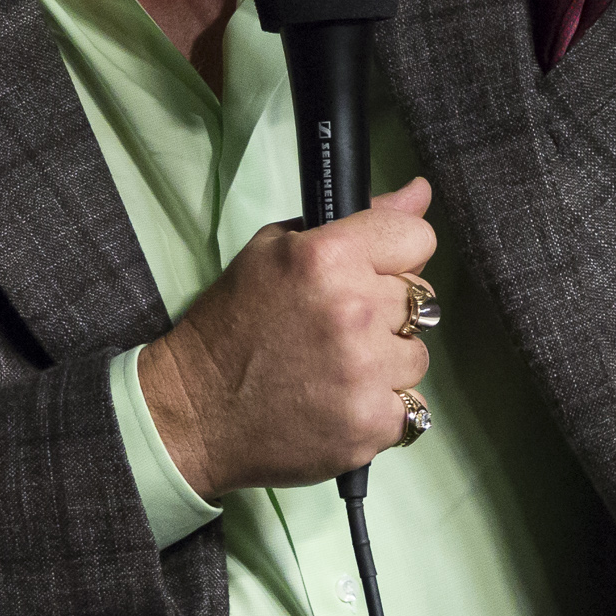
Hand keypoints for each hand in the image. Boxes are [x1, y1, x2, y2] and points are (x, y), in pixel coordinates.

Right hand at [136, 180, 435, 495]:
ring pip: (417, 355)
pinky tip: (342, 404)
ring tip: (339, 369)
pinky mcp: (370, 423)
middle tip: (340, 328)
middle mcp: (353, 310)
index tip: (374, 272)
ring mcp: (365, 371)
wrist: (195, 413)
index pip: (417, 238)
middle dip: (387, 311)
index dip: (398, 255)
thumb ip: (358, 220)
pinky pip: (411, 409)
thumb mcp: (274, 250)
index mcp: (329, 257)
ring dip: (387, 363)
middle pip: (420, 298)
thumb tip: (420, 192)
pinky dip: (382, 410)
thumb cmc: (232, 325)